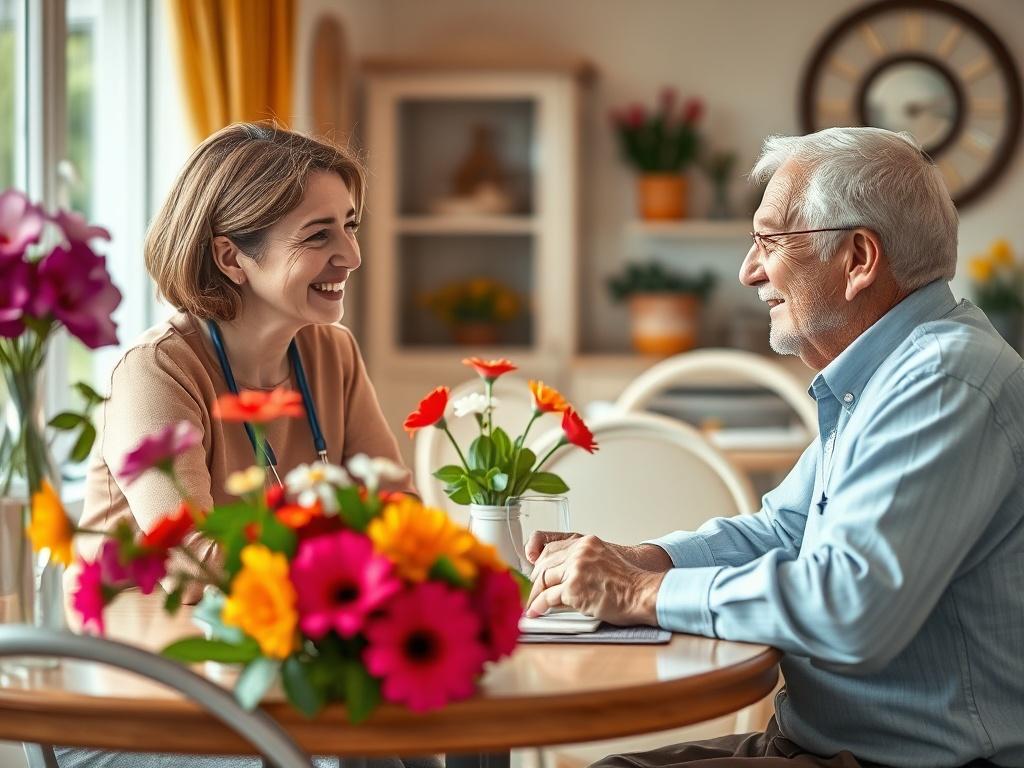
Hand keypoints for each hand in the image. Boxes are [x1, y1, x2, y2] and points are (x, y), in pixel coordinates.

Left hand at [525, 534, 665, 625]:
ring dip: (535, 594)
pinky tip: (536, 612)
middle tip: (532, 592)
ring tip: (532, 604)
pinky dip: (539, 606)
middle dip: (535, 580)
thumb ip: (582, 562)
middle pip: (544, 563)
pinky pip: (548, 597)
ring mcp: (576, 569)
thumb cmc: (628, 582)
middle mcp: (579, 552)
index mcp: (586, 542)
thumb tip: (559, 578)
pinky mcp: (575, 588)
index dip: (539, 561)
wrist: (643, 592)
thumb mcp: (604, 559)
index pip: (551, 546)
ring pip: (543, 579)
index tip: (533, 570)